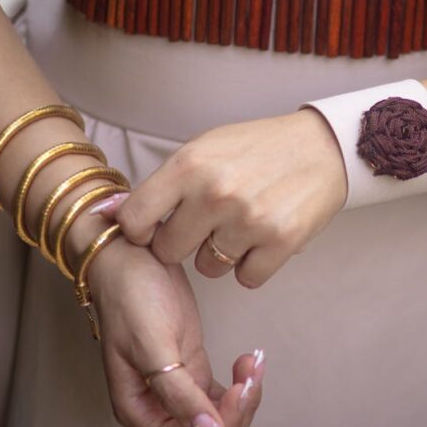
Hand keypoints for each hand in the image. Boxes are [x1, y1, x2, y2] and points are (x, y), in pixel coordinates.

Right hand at [85, 234, 265, 426]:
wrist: (128, 252)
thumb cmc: (130, 295)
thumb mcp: (153, 346)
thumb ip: (181, 397)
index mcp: (140, 410)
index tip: (238, 389)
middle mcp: (158, 404)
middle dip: (239, 408)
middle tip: (251, 370)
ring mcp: (177, 384)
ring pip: (221, 414)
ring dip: (245, 394)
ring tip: (253, 360)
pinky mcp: (191, 363)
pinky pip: (222, 391)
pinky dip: (241, 381)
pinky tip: (248, 359)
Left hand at [99, 109, 346, 288]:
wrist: (323, 147)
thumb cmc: (257, 148)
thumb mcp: (203, 149)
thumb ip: (159, 185)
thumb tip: (103, 214)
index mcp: (189, 165)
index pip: (134, 220)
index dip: (141, 229)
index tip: (156, 226)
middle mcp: (215, 193)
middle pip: (169, 251)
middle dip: (184, 242)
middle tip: (207, 222)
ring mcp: (249, 220)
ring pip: (209, 268)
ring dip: (221, 254)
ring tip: (242, 223)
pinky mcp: (280, 242)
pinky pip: (246, 278)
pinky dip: (253, 264)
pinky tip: (263, 236)